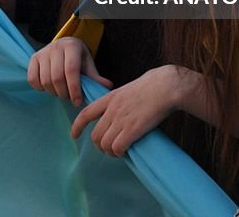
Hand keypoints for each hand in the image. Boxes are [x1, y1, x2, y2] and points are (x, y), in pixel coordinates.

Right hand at [27, 36, 112, 105]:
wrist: (64, 46)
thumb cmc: (78, 58)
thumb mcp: (88, 64)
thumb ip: (95, 77)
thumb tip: (107, 87)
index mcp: (72, 46)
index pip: (71, 70)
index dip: (74, 88)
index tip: (78, 102)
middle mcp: (55, 47)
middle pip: (56, 77)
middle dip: (64, 93)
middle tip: (70, 98)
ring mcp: (42, 52)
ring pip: (45, 80)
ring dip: (54, 92)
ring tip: (61, 93)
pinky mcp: (33, 59)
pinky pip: (33, 79)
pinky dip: (40, 88)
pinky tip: (49, 88)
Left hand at [71, 64, 189, 156]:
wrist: (165, 86)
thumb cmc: (151, 87)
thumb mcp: (127, 90)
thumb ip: (118, 102)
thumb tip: (117, 115)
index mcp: (109, 98)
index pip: (85, 113)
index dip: (77, 126)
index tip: (73, 135)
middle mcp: (112, 110)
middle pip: (95, 135)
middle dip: (99, 145)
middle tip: (108, 148)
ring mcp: (121, 120)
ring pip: (105, 144)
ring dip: (110, 151)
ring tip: (118, 151)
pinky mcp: (132, 129)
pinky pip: (118, 147)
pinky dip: (119, 153)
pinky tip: (126, 151)